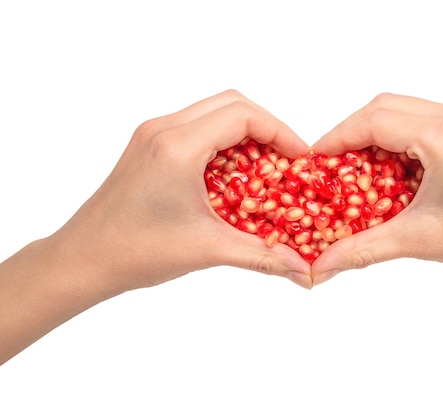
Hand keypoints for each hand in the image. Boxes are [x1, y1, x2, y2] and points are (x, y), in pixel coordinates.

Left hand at [56, 89, 312, 292]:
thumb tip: (305, 271)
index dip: (280, 131)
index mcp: (177, 147)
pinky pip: (196, 126)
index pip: (243, 115)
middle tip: (286, 160)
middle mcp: (163, 130)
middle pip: (231, 103)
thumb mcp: (207, 250)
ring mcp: (152, 135)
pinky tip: (234, 174)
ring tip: (265, 167)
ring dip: (244, 133)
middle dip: (267, 128)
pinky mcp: (148, 145)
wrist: (82, 259)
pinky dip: (223, 141)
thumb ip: (262, 256)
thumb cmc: (135, 252)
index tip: (300, 158)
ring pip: (213, 111)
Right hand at [311, 92, 442, 283]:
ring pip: (402, 109)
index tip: (314, 161)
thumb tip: (319, 265)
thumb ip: (362, 249)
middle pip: (384, 106)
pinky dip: (396, 137)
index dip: (337, 138)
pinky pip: (421, 120)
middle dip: (351, 133)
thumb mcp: (418, 240)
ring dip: (374, 133)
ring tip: (355, 167)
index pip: (373, 121)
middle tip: (331, 165)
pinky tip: (388, 168)